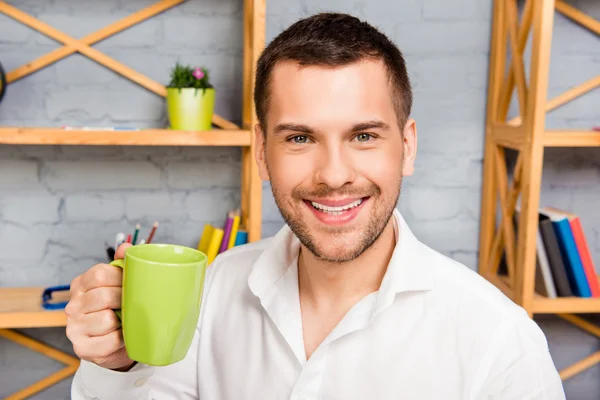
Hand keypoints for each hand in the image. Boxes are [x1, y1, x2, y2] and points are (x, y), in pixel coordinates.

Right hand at [65, 243, 134, 370]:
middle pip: (104, 296)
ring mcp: (74, 328)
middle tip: (132, 305)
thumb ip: (121, 264)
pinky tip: (121, 337)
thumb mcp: (119, 284)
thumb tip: (124, 248)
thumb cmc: (118, 309)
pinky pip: (110, 340)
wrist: (117, 344)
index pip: (100, 274)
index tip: (131, 284)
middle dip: (125, 300)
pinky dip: (121, 339)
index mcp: (80, 284)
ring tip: (125, 322)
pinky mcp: (81, 348)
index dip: (121, 278)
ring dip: (122, 321)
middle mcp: (72, 305)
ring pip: (107, 319)